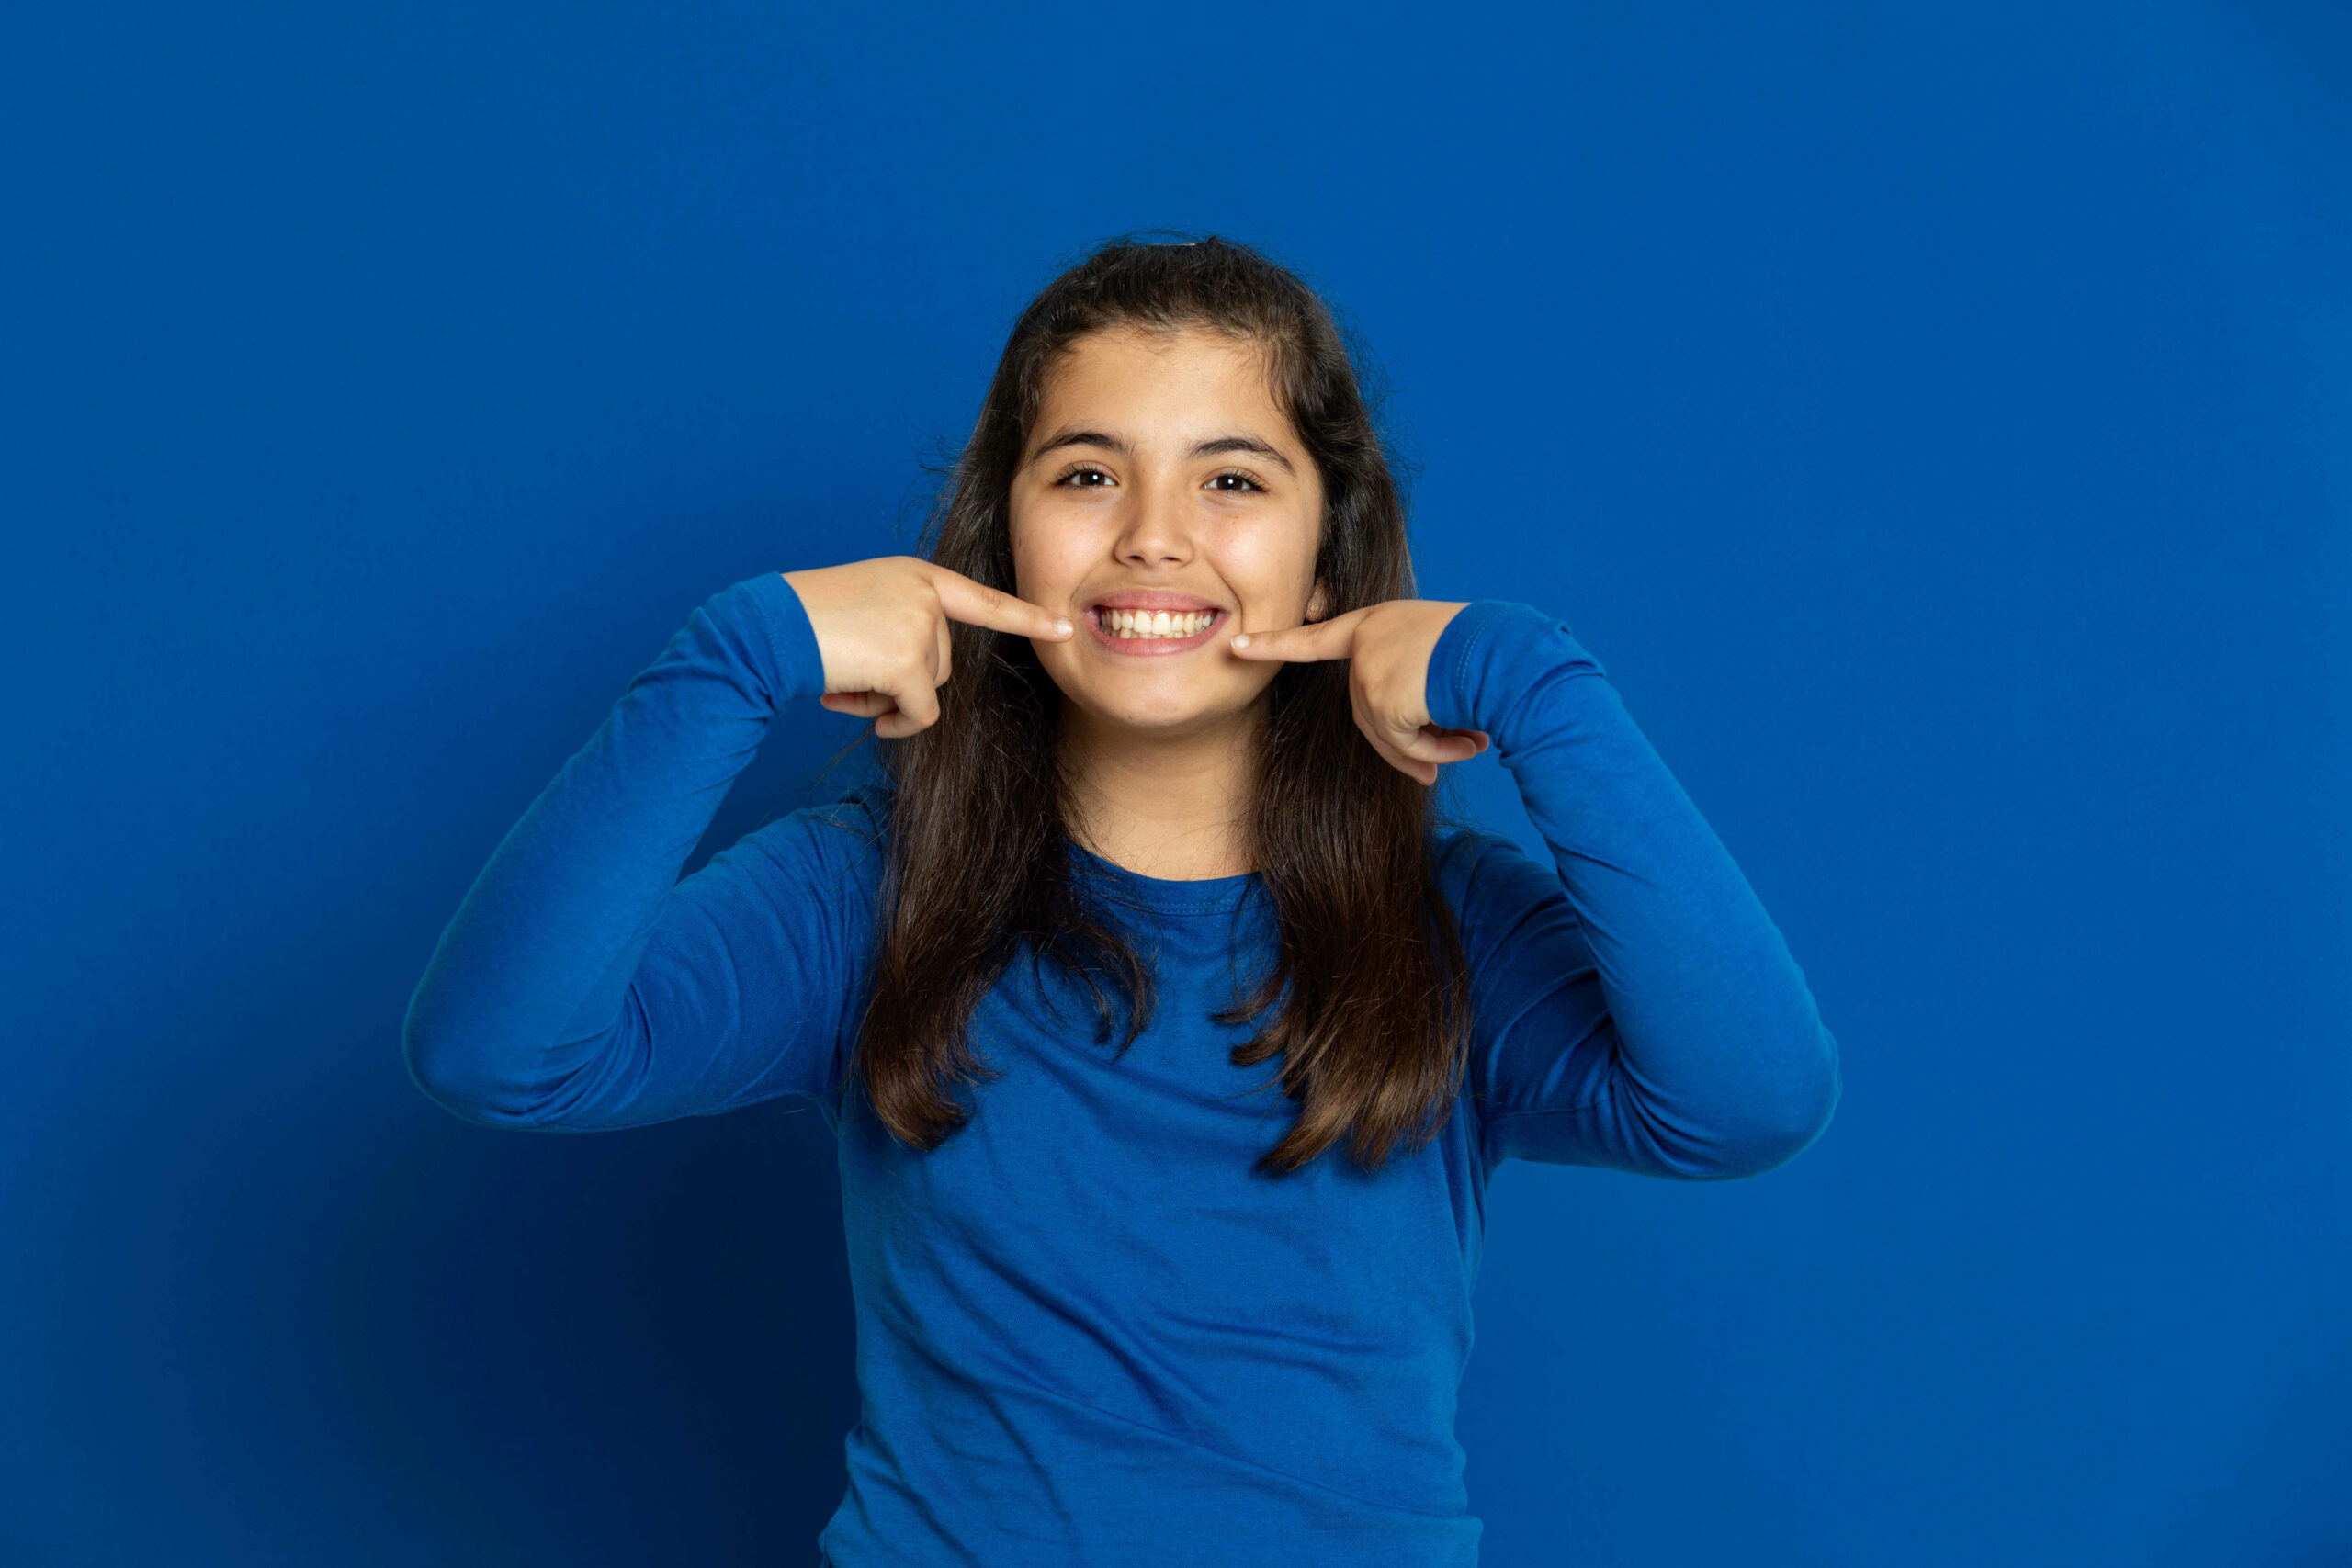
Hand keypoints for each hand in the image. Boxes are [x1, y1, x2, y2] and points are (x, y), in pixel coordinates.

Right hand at [780, 556, 1072, 738]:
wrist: (766, 627)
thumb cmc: (806, 624)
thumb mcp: (867, 610)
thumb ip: (905, 630)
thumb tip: (922, 696)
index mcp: (918, 575)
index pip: (983, 601)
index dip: (1026, 618)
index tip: (1064, 627)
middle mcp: (926, 591)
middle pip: (945, 663)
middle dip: (902, 680)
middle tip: (852, 668)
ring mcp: (920, 623)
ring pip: (931, 690)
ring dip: (889, 699)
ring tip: (844, 675)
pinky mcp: (908, 659)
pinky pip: (920, 714)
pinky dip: (893, 721)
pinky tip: (849, 699)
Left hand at [1229, 600, 1490, 784]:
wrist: (1508, 652)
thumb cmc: (1491, 654)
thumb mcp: (1442, 663)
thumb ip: (1412, 695)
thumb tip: (1417, 760)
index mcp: (1378, 622)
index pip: (1317, 637)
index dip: (1276, 643)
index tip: (1238, 645)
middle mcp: (1367, 640)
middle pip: (1366, 712)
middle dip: (1410, 745)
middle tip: (1451, 758)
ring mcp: (1368, 667)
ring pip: (1384, 734)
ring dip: (1429, 750)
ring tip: (1470, 742)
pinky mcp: (1379, 696)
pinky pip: (1401, 744)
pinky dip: (1434, 753)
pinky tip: (1468, 741)